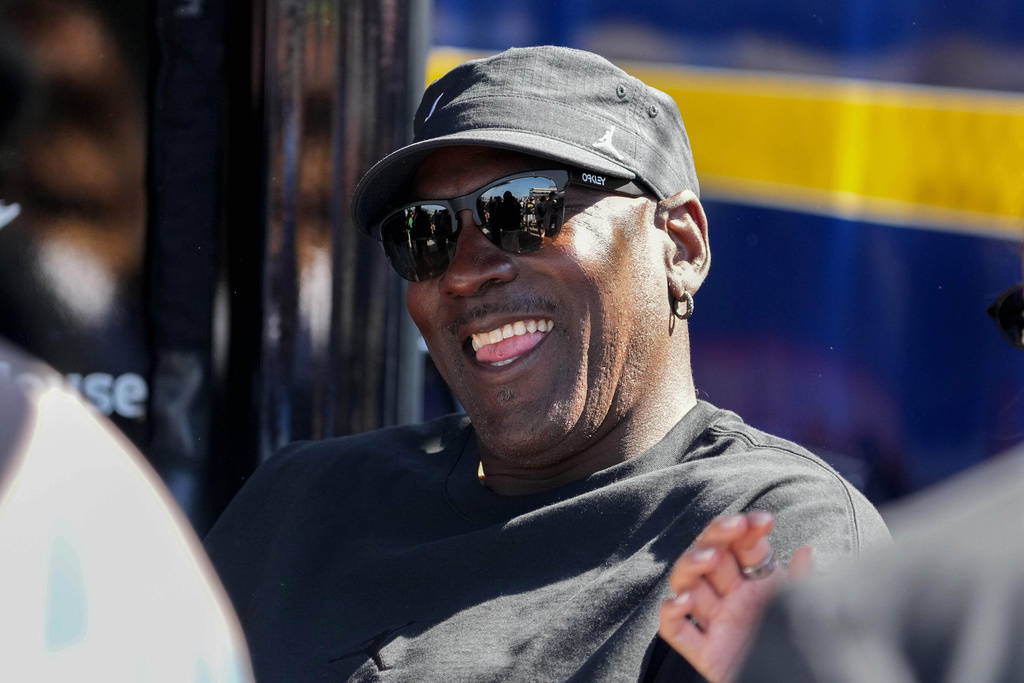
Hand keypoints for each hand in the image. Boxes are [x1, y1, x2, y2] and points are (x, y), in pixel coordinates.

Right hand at [658, 512, 814, 682]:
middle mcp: (730, 598)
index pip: (743, 546)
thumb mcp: (806, 609)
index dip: (747, 528)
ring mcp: (714, 623)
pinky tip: (684, 602)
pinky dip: (671, 614)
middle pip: (709, 555)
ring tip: (708, 559)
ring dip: (691, 565)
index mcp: (755, 583)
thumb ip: (804, 581)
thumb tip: (808, 550)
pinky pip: (675, 630)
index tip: (763, 520)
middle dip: (717, 536)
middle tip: (733, 528)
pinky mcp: (704, 652)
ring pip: (687, 584)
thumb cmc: (801, 648)